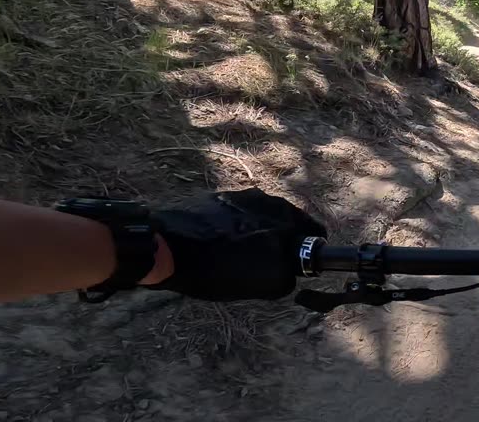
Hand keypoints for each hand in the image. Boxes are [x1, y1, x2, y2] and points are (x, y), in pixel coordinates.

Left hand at [147, 188, 325, 300]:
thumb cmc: (217, 268)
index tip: (293, 268)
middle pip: (289, 224)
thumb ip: (286, 275)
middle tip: (265, 266)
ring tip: (237, 258)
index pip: (313, 233)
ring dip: (258, 236)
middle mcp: (268, 199)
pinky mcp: (218, 198)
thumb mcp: (264, 282)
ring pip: (263, 220)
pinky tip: (219, 246)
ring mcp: (242, 196)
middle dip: (283, 244)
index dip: (305, 254)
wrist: (165, 246)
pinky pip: (238, 217)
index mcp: (285, 215)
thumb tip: (289, 275)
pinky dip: (236, 230)